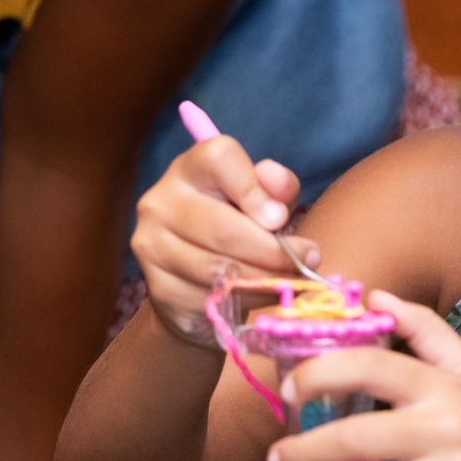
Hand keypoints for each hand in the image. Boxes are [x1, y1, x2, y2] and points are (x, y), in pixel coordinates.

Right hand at [131, 134, 314, 347]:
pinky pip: (212, 298)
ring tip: (290, 281)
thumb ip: (276, 189)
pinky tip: (260, 296)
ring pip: (219, 268)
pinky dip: (247, 301)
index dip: (253, 187)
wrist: (194, 283)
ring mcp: (153, 245)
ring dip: (265, 280)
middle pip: (223, 227)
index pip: (218, 159)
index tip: (280, 218)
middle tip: (306, 261)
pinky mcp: (159, 287)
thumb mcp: (262, 201)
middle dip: (273, 250)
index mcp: (190, 168)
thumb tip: (278, 191)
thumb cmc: (236, 229)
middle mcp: (161, 201)